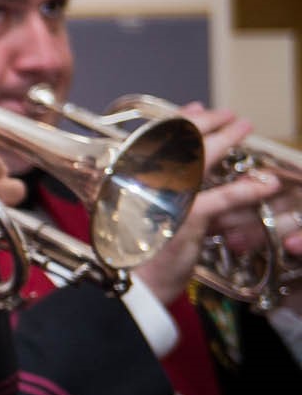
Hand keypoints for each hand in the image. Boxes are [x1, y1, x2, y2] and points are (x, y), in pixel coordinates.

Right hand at [136, 107, 280, 303]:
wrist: (135, 285)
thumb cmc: (139, 248)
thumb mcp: (148, 211)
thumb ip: (167, 184)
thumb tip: (180, 163)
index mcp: (128, 179)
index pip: (155, 139)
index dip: (180, 121)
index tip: (198, 109)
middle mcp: (141, 182)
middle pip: (178, 141)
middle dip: (209, 123)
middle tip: (231, 117)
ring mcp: (163, 197)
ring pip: (200, 160)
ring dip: (229, 142)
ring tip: (245, 130)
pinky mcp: (186, 217)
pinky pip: (223, 198)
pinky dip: (247, 188)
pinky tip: (266, 183)